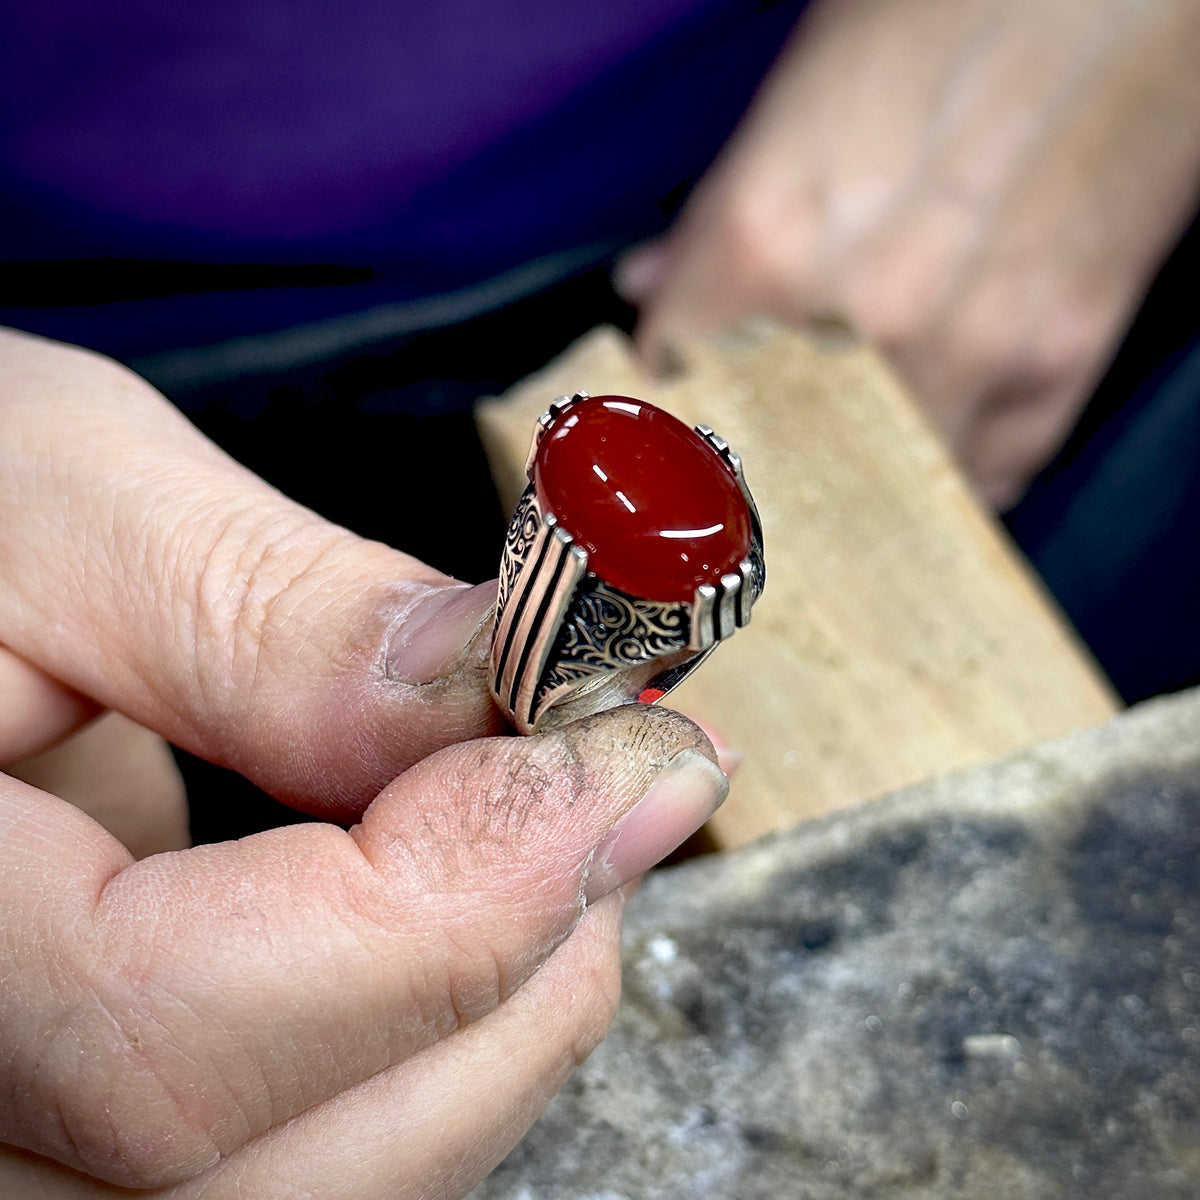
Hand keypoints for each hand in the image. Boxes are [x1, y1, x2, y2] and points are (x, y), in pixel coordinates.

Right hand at [0, 329, 726, 1196]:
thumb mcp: (53, 500)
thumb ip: (271, 610)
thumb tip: (498, 699)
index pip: (174, 1040)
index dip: (454, 908)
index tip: (626, 764)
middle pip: (274, 1180)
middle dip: (508, 991)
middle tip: (616, 802)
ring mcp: (8, 1132)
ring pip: (313, 1193)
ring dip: (490, 1032)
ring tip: (552, 840)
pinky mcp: (87, 1108)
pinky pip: (299, 1153)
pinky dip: (427, 1051)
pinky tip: (463, 911)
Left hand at [623, 0, 1199, 506]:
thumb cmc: (959, 4)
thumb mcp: (799, 93)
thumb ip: (713, 215)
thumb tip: (655, 279)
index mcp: (770, 235)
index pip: (670, 383)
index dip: (661, 395)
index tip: (665, 405)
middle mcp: (864, 315)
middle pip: (764, 452)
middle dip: (745, 447)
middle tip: (743, 433)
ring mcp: (970, 351)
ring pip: (872, 483)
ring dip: (846, 471)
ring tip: (837, 442)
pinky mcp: (1060, 363)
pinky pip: (979, 476)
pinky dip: (944, 473)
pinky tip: (921, 442)